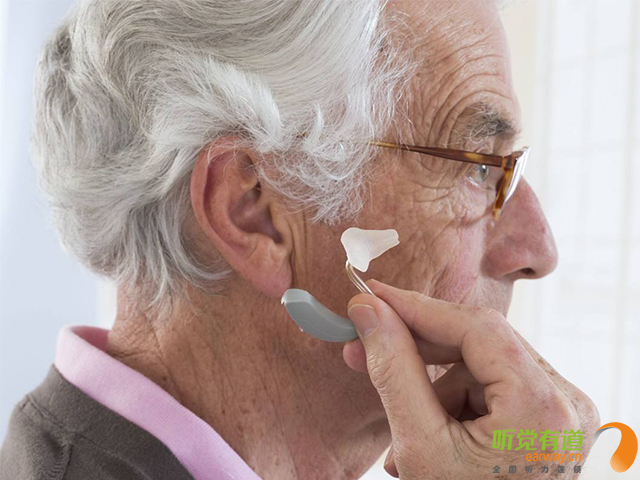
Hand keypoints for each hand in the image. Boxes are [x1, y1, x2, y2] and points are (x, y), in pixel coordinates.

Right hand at [342, 279, 599, 478]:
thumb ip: (394, 368)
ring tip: (403, 430)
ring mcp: (563, 412)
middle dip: (417, 345)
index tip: (370, 293)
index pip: (475, 328)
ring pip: (482, 366)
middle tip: (362, 341)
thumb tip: (368, 311)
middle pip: (480, 342)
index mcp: (544, 407)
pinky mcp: (550, 421)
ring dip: (433, 385)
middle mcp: (566, 401)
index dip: (416, 306)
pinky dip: (454, 403)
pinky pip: (493, 389)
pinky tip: (429, 433)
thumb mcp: (419, 444)